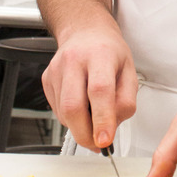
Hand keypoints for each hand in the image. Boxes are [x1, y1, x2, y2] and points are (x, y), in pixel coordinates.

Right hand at [42, 14, 137, 151]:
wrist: (85, 32)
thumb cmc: (109, 52)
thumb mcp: (130, 72)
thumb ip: (126, 102)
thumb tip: (111, 128)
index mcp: (100, 55)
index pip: (100, 90)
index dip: (102, 119)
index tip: (105, 141)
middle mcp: (74, 60)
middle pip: (73, 106)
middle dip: (85, 134)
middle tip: (98, 143)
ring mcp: (56, 69)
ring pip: (63, 113)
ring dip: (79, 127)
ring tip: (93, 117)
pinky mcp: (46, 79)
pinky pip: (57, 110)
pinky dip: (71, 118)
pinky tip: (82, 105)